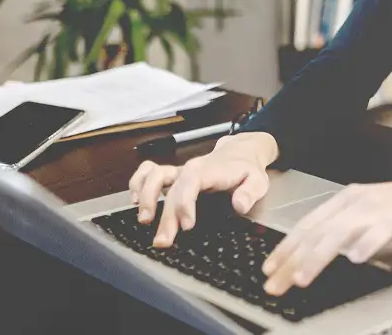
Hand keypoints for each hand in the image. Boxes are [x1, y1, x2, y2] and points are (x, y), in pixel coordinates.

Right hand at [127, 131, 277, 247]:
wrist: (241, 152)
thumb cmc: (247, 168)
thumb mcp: (258, 180)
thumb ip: (250, 192)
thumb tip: (240, 205)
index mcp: (208, 170)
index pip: (191, 184)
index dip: (185, 204)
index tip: (187, 224)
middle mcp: (189, 169)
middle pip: (171, 190)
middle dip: (165, 216)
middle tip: (163, 240)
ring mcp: (179, 171)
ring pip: (154, 177)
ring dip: (145, 197)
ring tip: (144, 220)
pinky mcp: (174, 175)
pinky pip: (149, 172)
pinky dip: (138, 182)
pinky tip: (133, 200)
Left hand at [260, 174, 391, 295]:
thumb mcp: (375, 215)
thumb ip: (350, 231)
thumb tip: (322, 253)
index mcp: (350, 198)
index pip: (309, 224)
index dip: (285, 247)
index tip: (269, 268)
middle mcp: (360, 201)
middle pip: (317, 231)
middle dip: (291, 259)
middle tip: (274, 282)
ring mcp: (379, 210)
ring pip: (338, 233)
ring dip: (316, 256)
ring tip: (301, 277)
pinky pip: (377, 234)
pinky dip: (364, 247)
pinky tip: (354, 259)